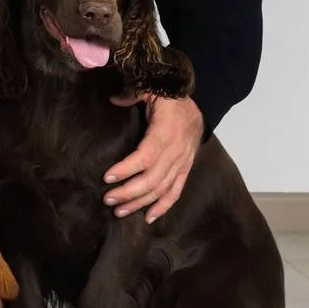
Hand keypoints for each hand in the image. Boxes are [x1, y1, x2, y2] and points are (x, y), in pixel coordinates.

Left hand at [104, 95, 202, 221]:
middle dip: (129, 192)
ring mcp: (182, 163)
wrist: (200, 106)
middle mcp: (176, 152)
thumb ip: (133, 94)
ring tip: (119, 210)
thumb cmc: (170, 99)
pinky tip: (148, 217)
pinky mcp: (185, 169)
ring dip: (140, 202)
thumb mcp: (152, 89)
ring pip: (162, 189)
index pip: (146, 156)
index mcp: (166, 133)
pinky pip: (176, 191)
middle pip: (152, 179)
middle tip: (108, 199)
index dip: (127, 169)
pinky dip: (163, 206)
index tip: (108, 177)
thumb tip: (113, 100)